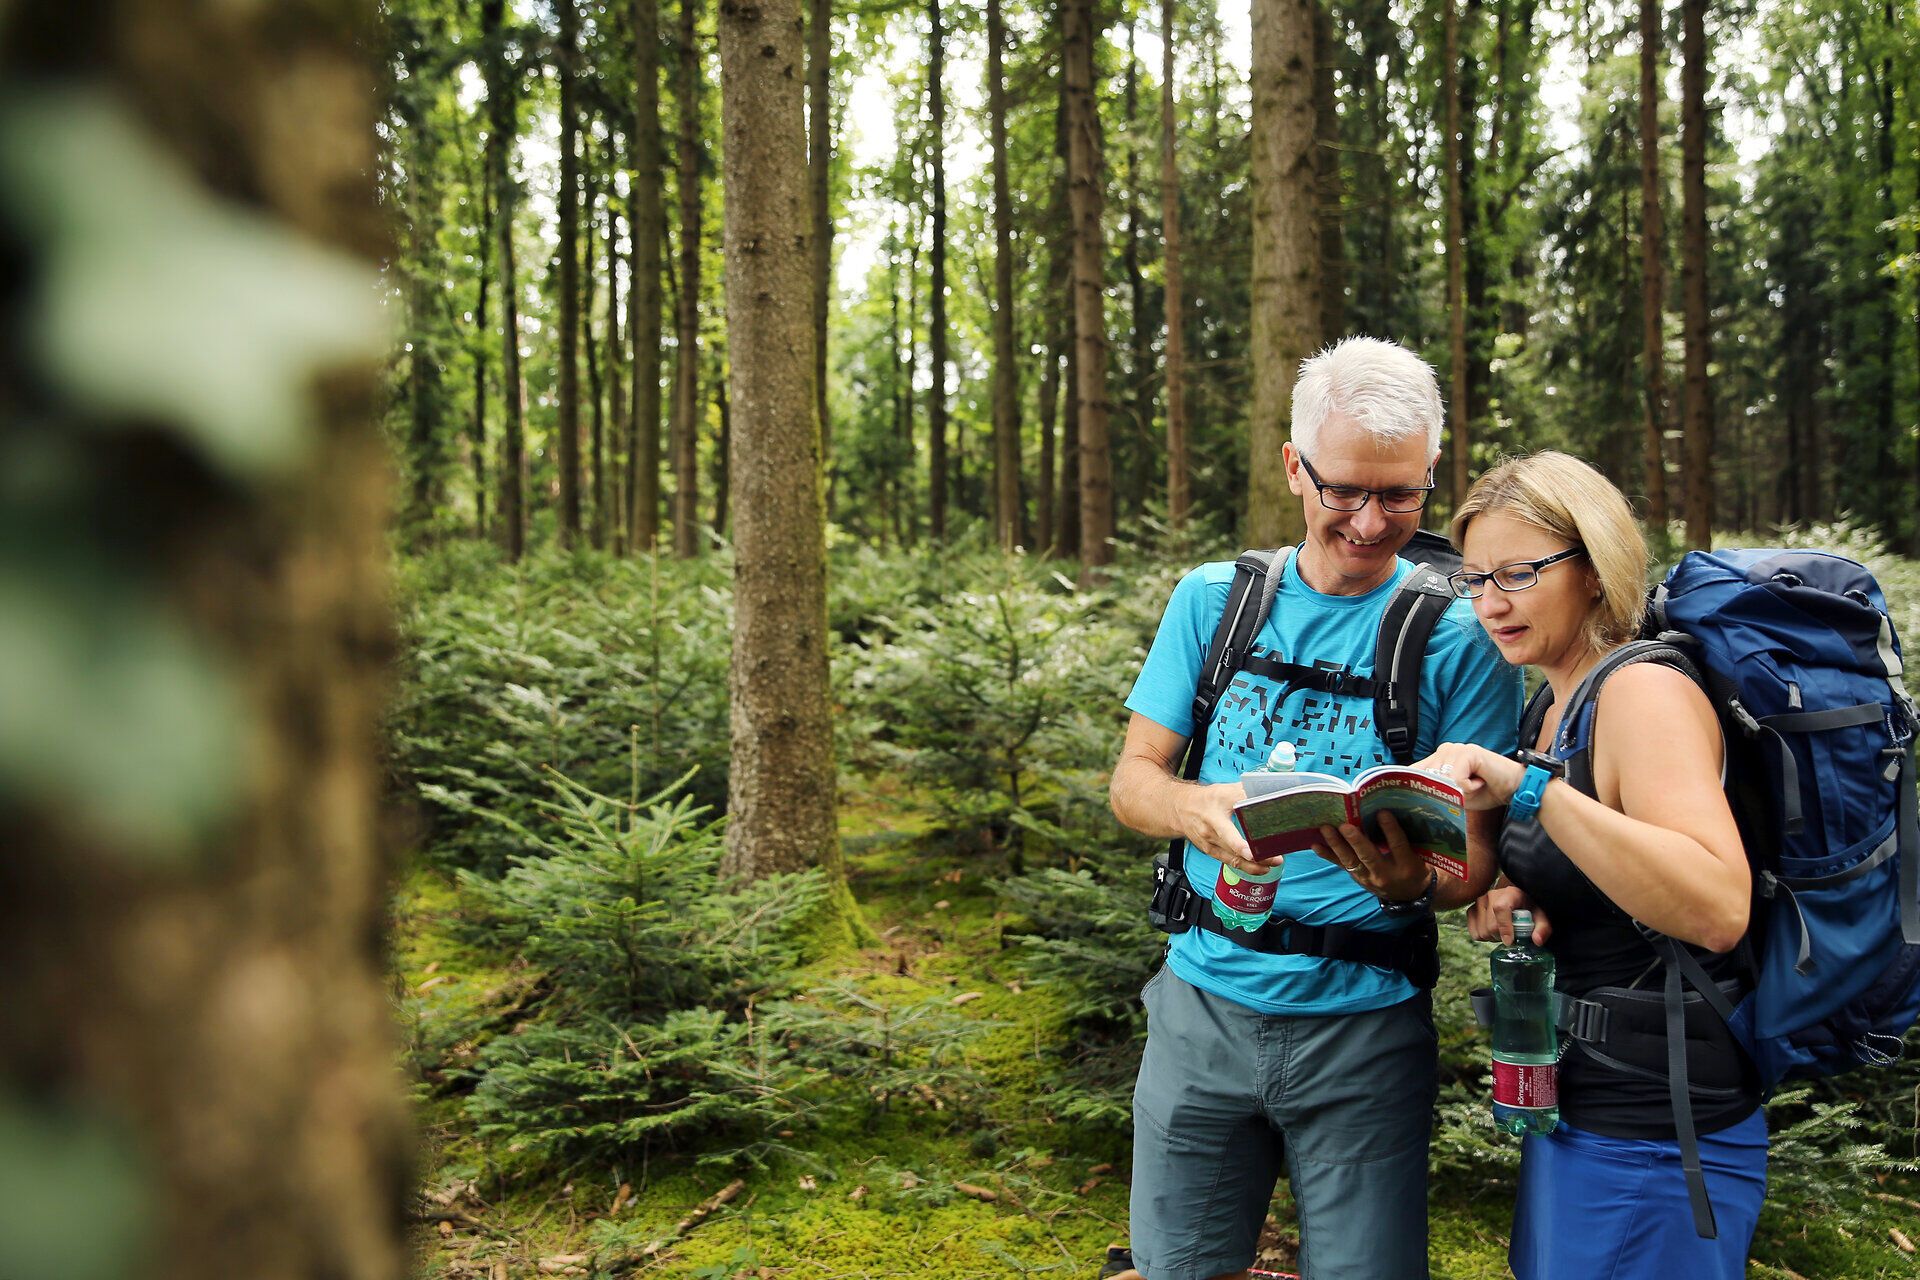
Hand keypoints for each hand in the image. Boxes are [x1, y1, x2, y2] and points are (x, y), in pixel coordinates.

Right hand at [1175, 782, 1272, 875]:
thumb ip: (1246, 792)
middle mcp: (1210, 834)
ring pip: (1233, 861)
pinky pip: (1229, 862)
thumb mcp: (1225, 791)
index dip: (1241, 846)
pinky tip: (1258, 867)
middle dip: (1257, 858)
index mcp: (1214, 817)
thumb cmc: (1205, 799)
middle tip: (1277, 859)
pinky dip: (1245, 866)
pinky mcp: (1211, 852)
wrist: (1180, 809)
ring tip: (1271, 865)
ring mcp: (1210, 845)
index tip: (1255, 853)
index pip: (1228, 834)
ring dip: (1253, 866)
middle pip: (1235, 851)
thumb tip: (1268, 794)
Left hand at [1314, 809, 1430, 901]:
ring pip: (1351, 861)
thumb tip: (1388, 811)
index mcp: (1407, 866)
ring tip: (1325, 829)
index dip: (1390, 829)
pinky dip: (1328, 855)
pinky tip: (1316, 845)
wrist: (1409, 896)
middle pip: (1369, 856)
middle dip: (1356, 841)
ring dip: (1336, 844)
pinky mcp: (1357, 878)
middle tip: (1345, 825)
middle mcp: (1386, 874)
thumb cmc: (1415, 867)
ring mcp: (1369, 879)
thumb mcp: (1419, 855)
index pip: (1398, 846)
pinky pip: (1341, 866)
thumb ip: (1406, 838)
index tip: (1382, 812)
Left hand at [1413, 743, 1528, 810]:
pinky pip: (1456, 779)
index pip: (1413, 772)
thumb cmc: (1485, 792)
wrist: (1513, 789)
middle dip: (1446, 793)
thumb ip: (1436, 792)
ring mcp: (1455, 749)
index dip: (1415, 787)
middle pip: (1426, 779)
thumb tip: (1415, 797)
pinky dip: (1469, 787)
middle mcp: (1444, 751)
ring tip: (1475, 785)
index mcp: (1438, 759)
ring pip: (1442, 781)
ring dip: (1461, 791)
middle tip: (1467, 791)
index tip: (1422, 799)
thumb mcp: (1454, 795)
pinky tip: (1481, 781)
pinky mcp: (1467, 752)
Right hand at [1467, 884, 1551, 944]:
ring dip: (1493, 938)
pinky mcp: (1471, 910)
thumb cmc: (1529, 907)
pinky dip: (1483, 937)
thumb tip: (1537, 940)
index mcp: (1510, 893)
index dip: (1504, 927)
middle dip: (1502, 936)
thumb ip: (1543, 927)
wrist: (1517, 898)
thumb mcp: (1541, 916)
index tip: (1510, 941)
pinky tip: (1493, 931)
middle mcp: (1491, 895)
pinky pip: (1473, 932)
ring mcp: (1478, 902)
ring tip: (1502, 932)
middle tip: (1511, 936)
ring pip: (1481, 931)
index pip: (1500, 908)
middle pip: (1490, 926)